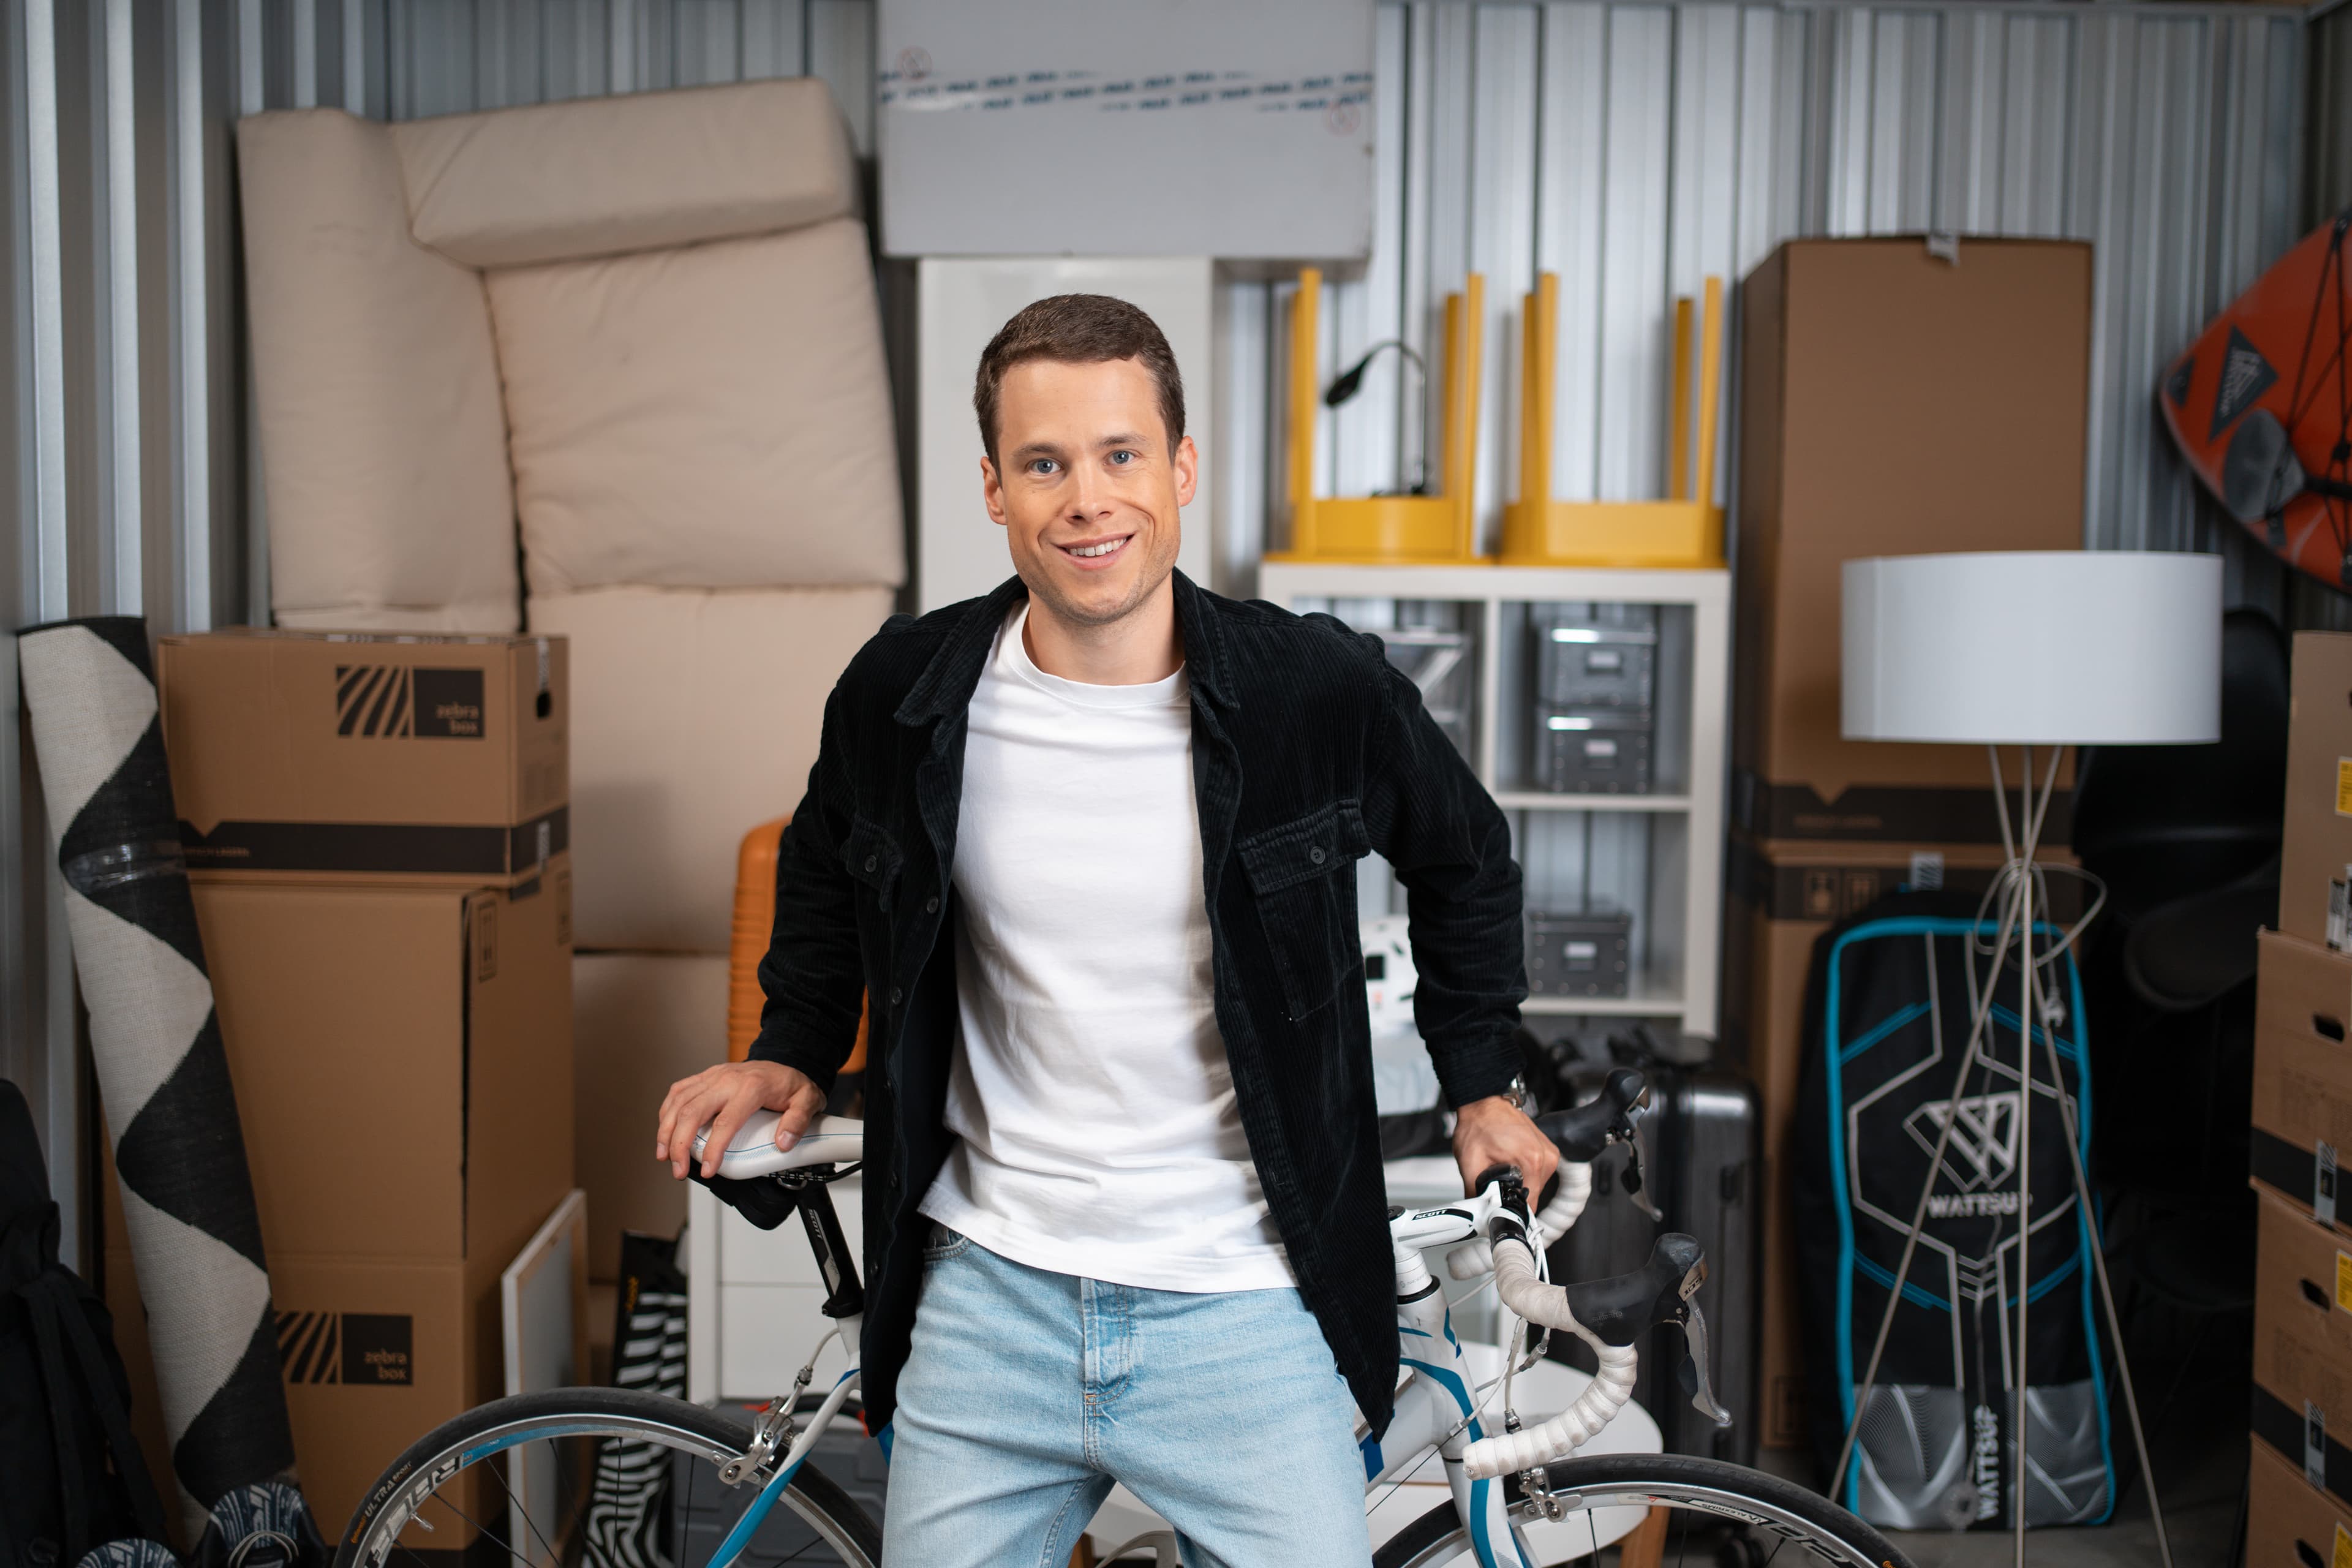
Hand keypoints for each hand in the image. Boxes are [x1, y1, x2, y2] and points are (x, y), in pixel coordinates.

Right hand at [656, 1059, 824, 1180]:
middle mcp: (727, 1079)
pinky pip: (679, 1091)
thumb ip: (798, 1122)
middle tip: (679, 1170)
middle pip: (693, 1111)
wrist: (784, 1063)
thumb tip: (783, 1143)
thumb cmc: (791, 1085)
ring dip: (667, 1131)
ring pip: (680, 1102)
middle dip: (680, 1144)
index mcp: (752, 1087)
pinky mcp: (705, 1076)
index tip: (709, 1170)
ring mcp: (713, 1076)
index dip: (714, 1149)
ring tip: (665, 1157)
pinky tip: (665, 1130)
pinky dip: (667, 1111)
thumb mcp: (807, 1101)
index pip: (726, 1122)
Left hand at [1452, 1094, 1559, 1200]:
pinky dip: (1523, 1173)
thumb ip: (1475, 1194)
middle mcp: (1546, 1157)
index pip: (1529, 1205)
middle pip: (1531, 1196)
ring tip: (1501, 1165)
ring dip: (1518, 1183)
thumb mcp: (1469, 1163)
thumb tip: (1478, 1216)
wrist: (1484, 1103)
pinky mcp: (1548, 1151)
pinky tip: (1510, 1160)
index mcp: (1532, 1161)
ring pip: (1534, 1186)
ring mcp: (1550, 1154)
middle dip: (1511, 1194)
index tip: (1498, 1207)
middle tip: (1494, 1180)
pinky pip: (1537, 1174)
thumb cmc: (1478, 1124)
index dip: (1510, 1210)